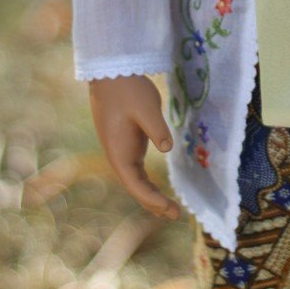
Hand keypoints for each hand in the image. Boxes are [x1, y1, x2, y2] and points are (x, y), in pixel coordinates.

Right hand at [89, 73, 181, 218]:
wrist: (111, 73)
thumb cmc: (128, 90)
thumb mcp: (146, 107)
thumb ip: (156, 128)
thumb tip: (166, 148)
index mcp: (119, 153)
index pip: (136, 185)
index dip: (153, 199)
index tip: (169, 208)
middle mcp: (118, 156)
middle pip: (136, 188)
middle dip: (154, 204)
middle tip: (177, 215)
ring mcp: (121, 150)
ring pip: (136, 180)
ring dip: (151, 195)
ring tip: (170, 209)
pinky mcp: (126, 143)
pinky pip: (137, 169)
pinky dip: (147, 182)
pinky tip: (158, 189)